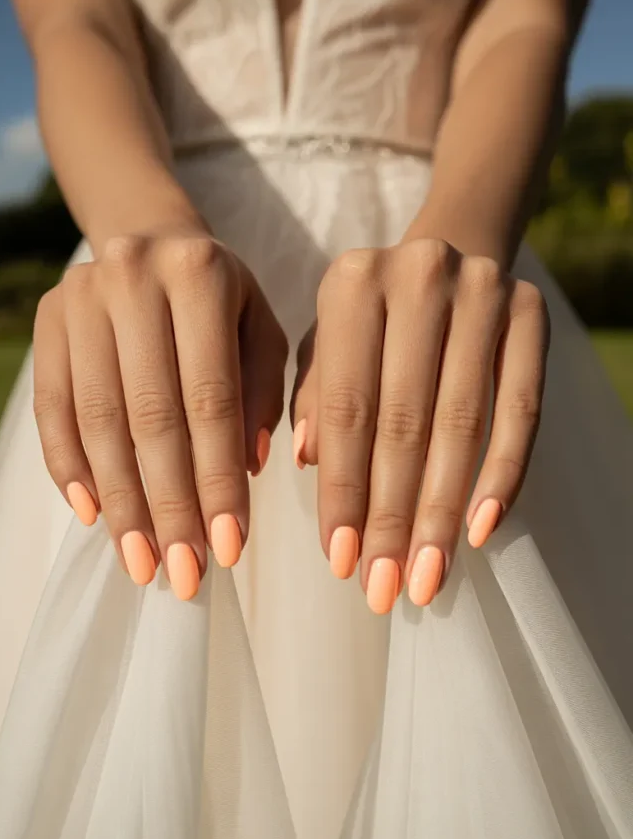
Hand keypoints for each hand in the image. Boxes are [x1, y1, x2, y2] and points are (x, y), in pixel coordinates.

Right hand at [34, 229, 287, 597]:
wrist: (151, 239)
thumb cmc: (223, 304)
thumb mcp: (263, 331)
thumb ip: (265, 393)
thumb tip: (247, 470)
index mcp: (201, 273)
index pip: (212, 398)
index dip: (218, 479)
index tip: (230, 549)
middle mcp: (133, 276)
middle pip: (151, 415)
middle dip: (169, 506)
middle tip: (184, 574)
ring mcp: (80, 297)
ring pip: (99, 419)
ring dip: (121, 501)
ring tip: (142, 562)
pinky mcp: (46, 321)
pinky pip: (53, 408)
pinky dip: (70, 467)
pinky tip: (94, 515)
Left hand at [292, 238, 548, 612]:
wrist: (453, 250)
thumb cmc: (373, 321)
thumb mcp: (328, 345)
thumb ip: (312, 397)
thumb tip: (309, 463)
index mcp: (350, 284)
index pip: (344, 407)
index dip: (342, 490)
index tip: (340, 562)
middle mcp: (415, 278)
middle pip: (403, 421)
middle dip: (392, 516)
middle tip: (385, 587)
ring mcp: (480, 292)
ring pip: (461, 423)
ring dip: (442, 511)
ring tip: (426, 577)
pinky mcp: (530, 314)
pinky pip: (523, 409)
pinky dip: (504, 474)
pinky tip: (481, 529)